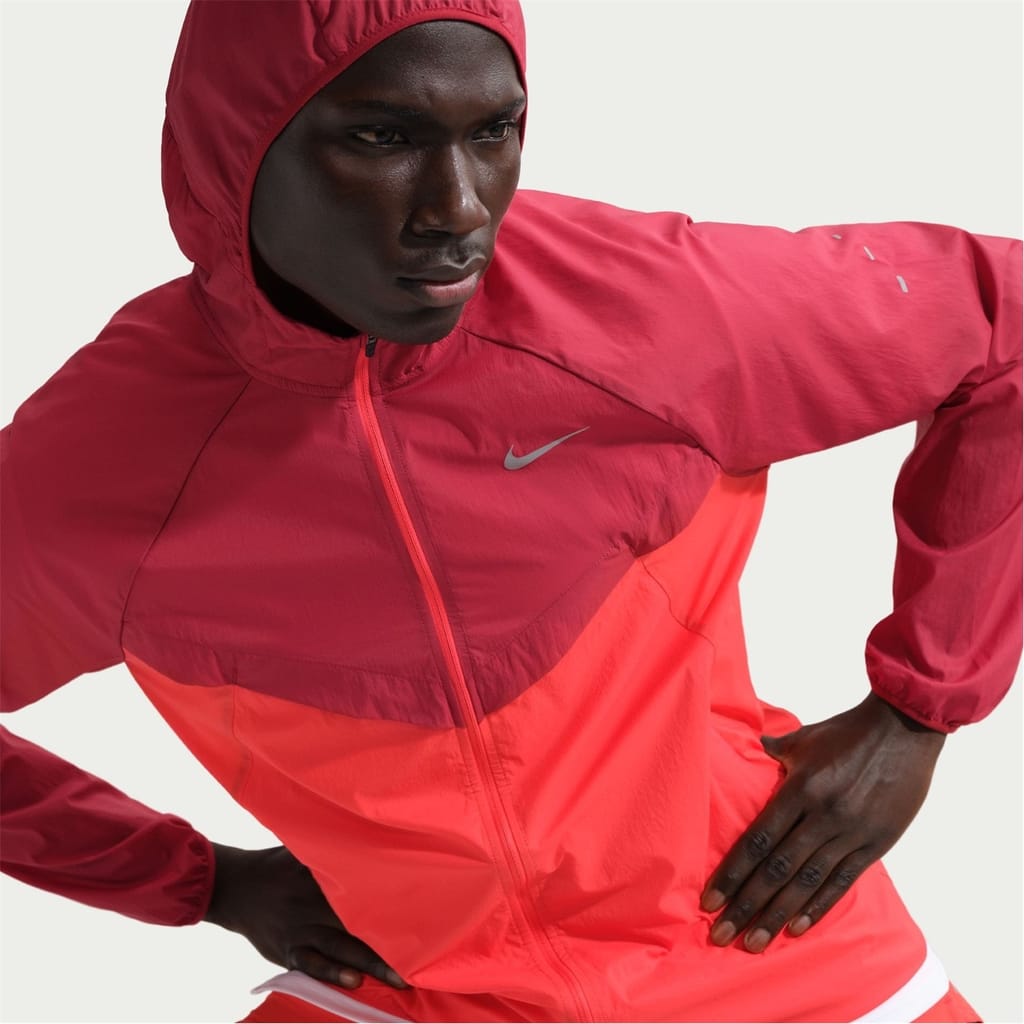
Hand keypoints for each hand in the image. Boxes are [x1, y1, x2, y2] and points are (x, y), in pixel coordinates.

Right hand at [204, 844, 407, 989]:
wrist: (234, 886)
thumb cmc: (279, 864)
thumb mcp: (304, 847)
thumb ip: (334, 847)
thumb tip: (372, 834)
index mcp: (323, 874)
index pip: (364, 885)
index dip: (392, 897)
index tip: (423, 907)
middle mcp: (314, 899)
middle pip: (359, 920)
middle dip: (389, 937)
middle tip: (424, 953)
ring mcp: (301, 926)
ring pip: (341, 946)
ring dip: (371, 963)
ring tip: (400, 978)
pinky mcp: (288, 948)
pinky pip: (311, 963)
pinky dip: (332, 973)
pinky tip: (353, 981)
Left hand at [700, 693, 944, 952]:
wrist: (905, 728)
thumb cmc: (848, 731)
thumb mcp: (804, 738)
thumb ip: (775, 751)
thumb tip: (752, 749)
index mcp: (799, 788)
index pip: (757, 840)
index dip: (732, 874)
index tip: (709, 900)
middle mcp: (822, 815)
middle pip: (776, 870)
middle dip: (746, 905)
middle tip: (720, 934)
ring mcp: (850, 833)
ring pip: (806, 883)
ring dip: (776, 916)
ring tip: (752, 943)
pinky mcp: (875, 843)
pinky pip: (842, 882)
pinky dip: (818, 907)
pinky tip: (796, 929)